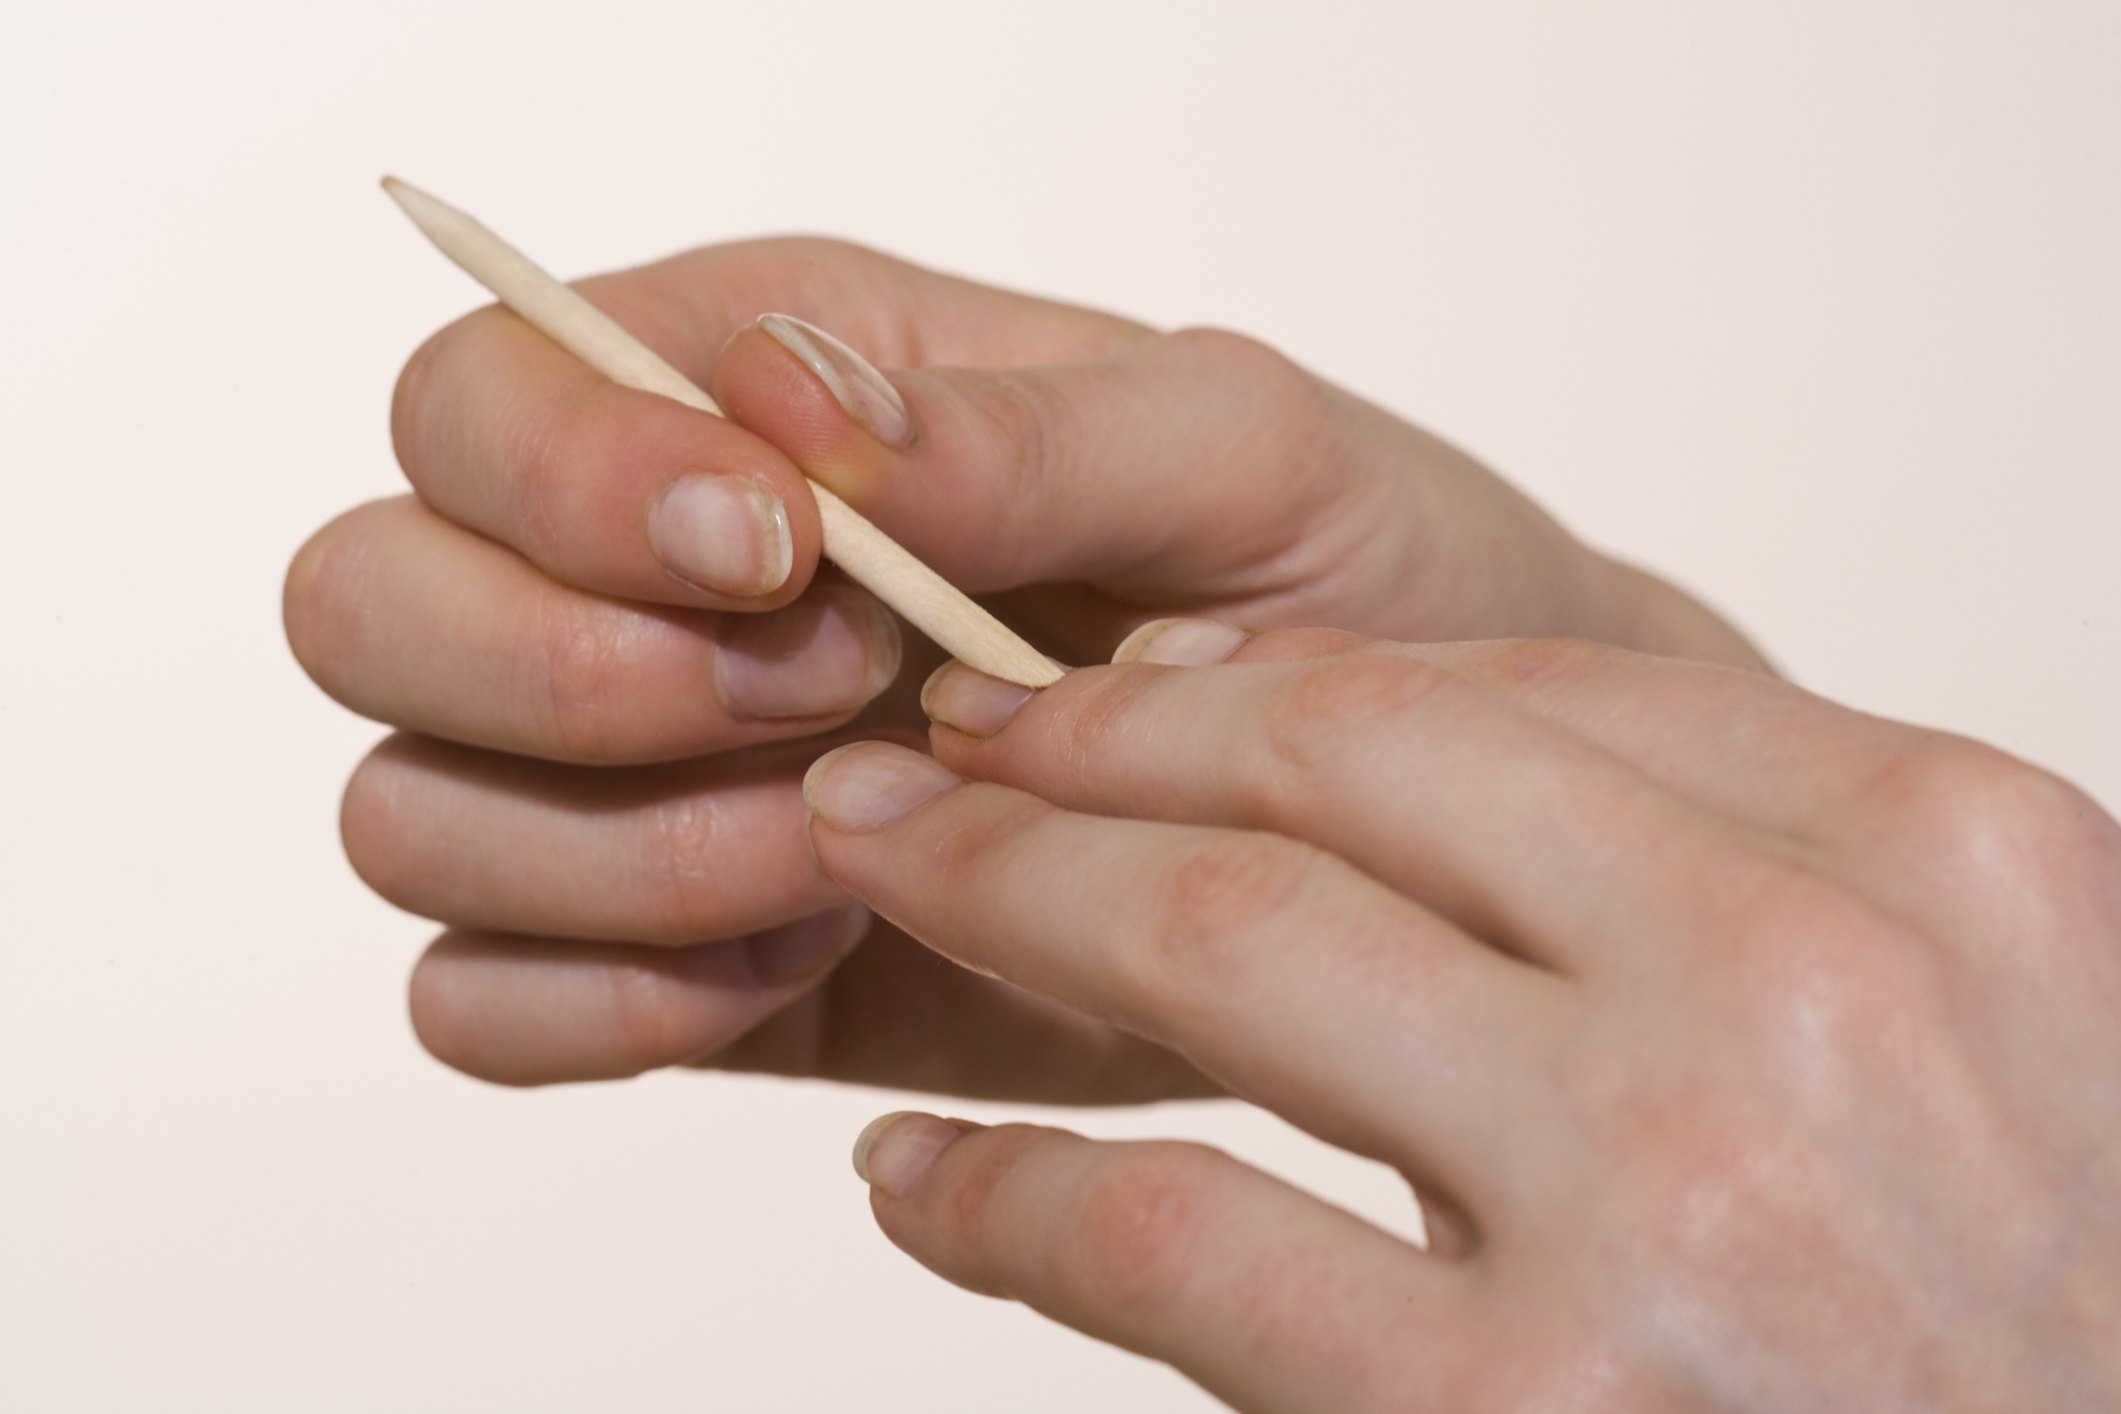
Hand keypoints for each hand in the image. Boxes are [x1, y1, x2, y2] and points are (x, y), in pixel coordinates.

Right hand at [285, 237, 1762, 1088]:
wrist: (1419, 840)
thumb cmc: (1347, 589)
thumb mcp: (1245, 455)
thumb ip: (1025, 429)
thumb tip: (791, 419)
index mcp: (753, 400)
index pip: (484, 394)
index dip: (576, 485)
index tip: (785, 559)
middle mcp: (652, 581)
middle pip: (368, 599)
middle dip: (569, 678)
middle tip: (822, 711)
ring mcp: (643, 783)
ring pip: (407, 813)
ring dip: (609, 854)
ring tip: (849, 857)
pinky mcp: (677, 959)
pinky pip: (479, 1003)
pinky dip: (597, 1005)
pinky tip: (792, 966)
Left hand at [803, 624, 2120, 1411]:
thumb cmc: (2037, 1311)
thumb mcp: (1989, 1019)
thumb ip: (1769, 869)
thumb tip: (1440, 766)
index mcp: (1942, 850)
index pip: (1529, 684)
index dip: (1278, 670)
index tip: (1132, 683)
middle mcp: (1803, 985)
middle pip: (1341, 765)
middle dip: (1094, 731)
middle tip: (949, 733)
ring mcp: (1663, 1196)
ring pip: (1224, 943)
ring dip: (1004, 887)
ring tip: (887, 862)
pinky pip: (1173, 1239)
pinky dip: (1006, 1199)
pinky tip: (928, 1185)